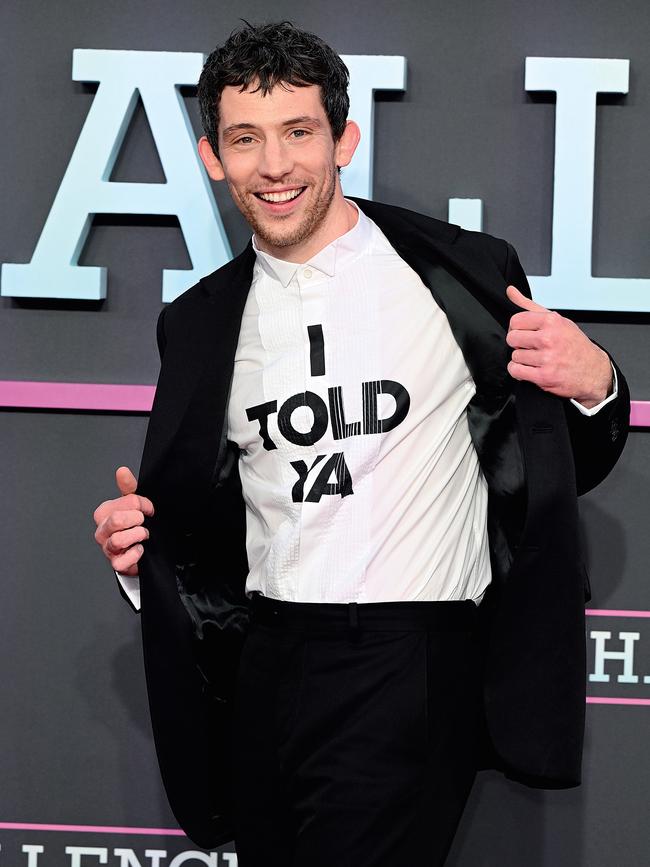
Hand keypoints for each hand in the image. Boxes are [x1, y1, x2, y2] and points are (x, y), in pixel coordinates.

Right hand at [93, 466, 153, 575]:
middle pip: (118, 519)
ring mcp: (107, 548)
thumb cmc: (133, 526)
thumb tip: (122, 471)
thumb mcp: (133, 505)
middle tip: (143, 522)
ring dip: (138, 535)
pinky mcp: (115, 564)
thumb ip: (128, 487)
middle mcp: (102, 530)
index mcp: (104, 512)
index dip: (144, 504)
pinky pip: (123, 561)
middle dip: (137, 520)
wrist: (140, 550)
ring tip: (142, 535)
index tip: (149, 509)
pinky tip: (140, 549)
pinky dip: (135, 554)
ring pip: (119, 539)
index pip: (128, 501)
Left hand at [505, 285, 612, 407]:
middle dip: (518, 343)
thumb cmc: (574, 344)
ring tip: (535, 358)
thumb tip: (510, 291)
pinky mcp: (544, 376)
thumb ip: (529, 306)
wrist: (592, 369)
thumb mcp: (556, 320)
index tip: (525, 332)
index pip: (515, 320)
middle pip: (512, 338)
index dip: (517, 328)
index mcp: (551, 321)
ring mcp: (546, 358)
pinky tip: (529, 368)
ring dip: (521, 359)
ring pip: (514, 356)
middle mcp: (549, 338)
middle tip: (531, 346)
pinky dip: (519, 371)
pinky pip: (516, 371)